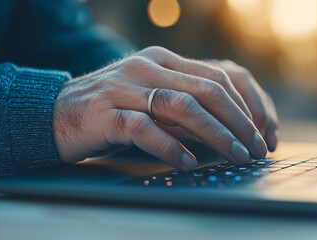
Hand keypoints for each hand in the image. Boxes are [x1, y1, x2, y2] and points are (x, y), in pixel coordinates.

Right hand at [53, 46, 267, 170]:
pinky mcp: (105, 113)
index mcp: (163, 59)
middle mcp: (147, 67)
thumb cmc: (112, 110)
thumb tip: (229, 129)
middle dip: (239, 122)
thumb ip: (185, 104)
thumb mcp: (151, 97)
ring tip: (235, 157)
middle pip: (207, 90)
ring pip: (182, 106)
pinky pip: (145, 128)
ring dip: (216, 134)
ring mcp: (125, 87)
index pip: (218, 77)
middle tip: (256, 149)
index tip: (261, 132)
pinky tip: (188, 162)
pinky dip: (171, 146)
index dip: (246, 105)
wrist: (55, 113)